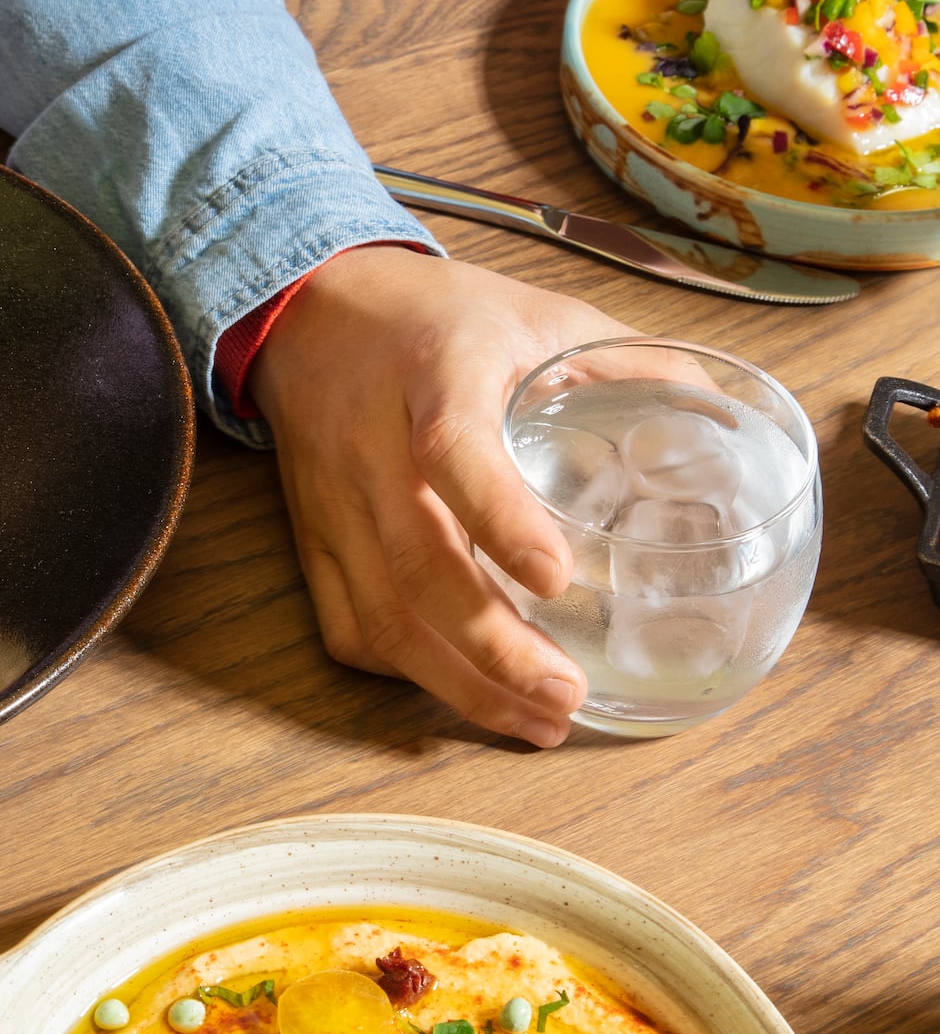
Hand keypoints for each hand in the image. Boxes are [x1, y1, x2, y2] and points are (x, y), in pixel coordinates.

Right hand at [248, 248, 637, 746]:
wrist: (312, 313)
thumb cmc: (435, 318)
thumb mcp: (536, 312)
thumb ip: (628, 360)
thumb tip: (721, 417)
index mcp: (438, 375)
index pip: (455, 452)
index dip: (500, 518)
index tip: (556, 578)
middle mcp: (373, 446)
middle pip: (417, 564)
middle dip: (492, 647)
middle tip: (566, 694)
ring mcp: (334, 503)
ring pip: (381, 614)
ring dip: (458, 681)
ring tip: (537, 720)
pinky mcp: (312, 540)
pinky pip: (347, 625)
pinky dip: (405, 672)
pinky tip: (464, 690)